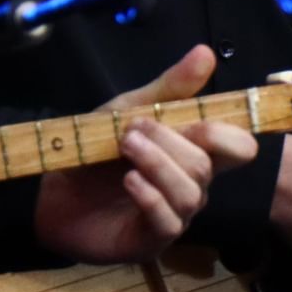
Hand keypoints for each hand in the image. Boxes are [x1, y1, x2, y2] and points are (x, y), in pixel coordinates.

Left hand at [33, 45, 256, 263]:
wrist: (50, 191)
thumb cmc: (96, 151)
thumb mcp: (129, 109)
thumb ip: (170, 87)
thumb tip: (207, 52)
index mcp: (196, 153)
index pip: (241, 148)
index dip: (227, 135)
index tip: (192, 121)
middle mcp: (193, 185)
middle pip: (209, 165)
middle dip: (171, 141)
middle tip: (131, 131)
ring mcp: (175, 214)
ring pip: (190, 191)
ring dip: (157, 164)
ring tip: (124, 149)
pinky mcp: (151, 239)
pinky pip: (168, 220)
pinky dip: (149, 195)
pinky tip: (127, 180)